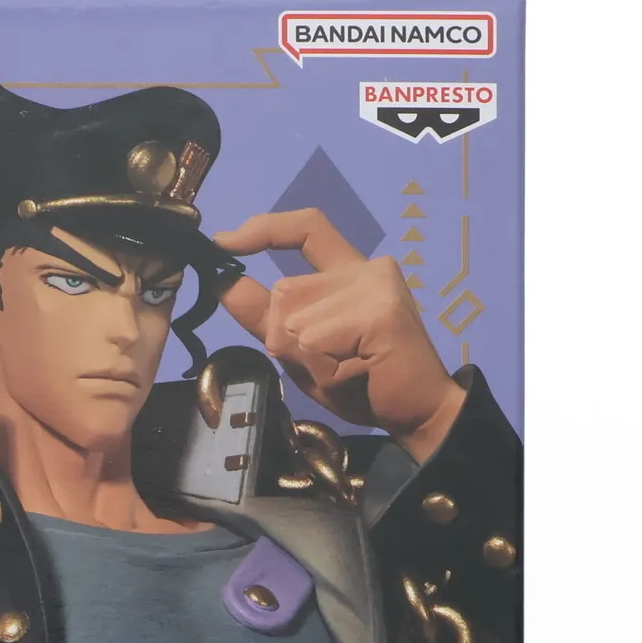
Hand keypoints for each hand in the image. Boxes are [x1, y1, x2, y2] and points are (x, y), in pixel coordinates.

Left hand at [214, 209, 464, 463]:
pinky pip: (316, 341)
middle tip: (333, 367)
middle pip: (285, 294)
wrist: (419, 414)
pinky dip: (325, 370)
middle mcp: (365, 268)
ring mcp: (375, 284)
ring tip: (347, 371)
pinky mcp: (380, 310)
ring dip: (309, 361)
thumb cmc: (363, 385)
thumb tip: (222, 283)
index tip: (223, 242)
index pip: (306, 228)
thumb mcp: (303, 351)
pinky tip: (356, 374)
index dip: (263, 229)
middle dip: (290, 343)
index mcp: (350, 272)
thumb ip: (267, 317)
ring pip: (295, 322)